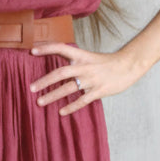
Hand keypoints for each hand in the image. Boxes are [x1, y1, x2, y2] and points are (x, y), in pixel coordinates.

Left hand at [28, 42, 144, 115]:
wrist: (128, 66)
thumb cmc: (107, 63)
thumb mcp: (90, 58)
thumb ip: (75, 61)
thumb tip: (59, 68)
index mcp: (82, 56)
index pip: (61, 48)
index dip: (46, 48)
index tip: (32, 50)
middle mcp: (84, 67)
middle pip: (60, 73)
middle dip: (44, 81)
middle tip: (31, 88)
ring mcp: (91, 80)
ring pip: (68, 88)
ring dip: (52, 95)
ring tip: (40, 102)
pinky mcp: (98, 91)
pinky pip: (82, 100)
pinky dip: (71, 107)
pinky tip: (61, 112)